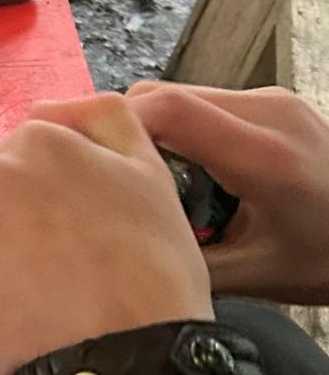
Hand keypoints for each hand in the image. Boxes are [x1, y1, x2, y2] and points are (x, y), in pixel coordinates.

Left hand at [0, 96, 212, 374]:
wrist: (126, 361)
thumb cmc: (148, 275)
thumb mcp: (152, 172)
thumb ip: (102, 119)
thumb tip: (51, 105)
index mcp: (35, 142)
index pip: (25, 164)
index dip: (51, 203)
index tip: (75, 235)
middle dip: (13, 229)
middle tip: (59, 272)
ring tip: (37, 303)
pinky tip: (12, 328)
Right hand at [118, 83, 328, 303]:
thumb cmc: (328, 259)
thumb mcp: (252, 276)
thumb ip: (182, 264)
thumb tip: (112, 260)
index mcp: (262, 155)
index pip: (166, 110)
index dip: (108, 126)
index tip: (70, 153)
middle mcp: (267, 112)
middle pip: (163, 97)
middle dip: (121, 135)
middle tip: (97, 181)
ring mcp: (272, 102)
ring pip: (179, 98)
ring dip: (150, 136)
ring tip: (142, 188)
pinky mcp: (272, 105)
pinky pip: (204, 107)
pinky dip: (178, 137)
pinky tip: (179, 181)